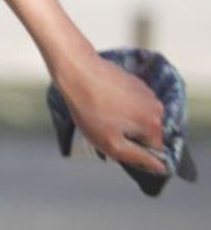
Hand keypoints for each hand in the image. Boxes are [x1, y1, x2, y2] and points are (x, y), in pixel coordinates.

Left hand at [56, 52, 166, 174]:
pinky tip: (100, 102)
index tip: (113, 142)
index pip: (153, 151)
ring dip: (122, 120)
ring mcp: (146, 92)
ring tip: (100, 114)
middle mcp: (157, 107)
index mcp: (154, 124)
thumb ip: (138, 158)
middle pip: (145, 133)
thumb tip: (161, 168)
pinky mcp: (134, 82)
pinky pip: (130, 102)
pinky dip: (118, 106)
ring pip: (137, 118)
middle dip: (127, 135)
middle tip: (103, 129)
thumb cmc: (91, 109)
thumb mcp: (111, 143)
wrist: (77, 70)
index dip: (132, 152)